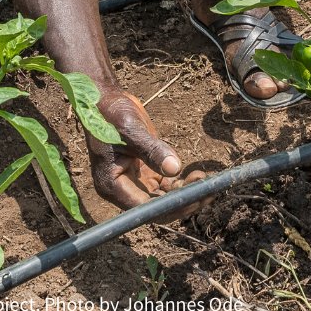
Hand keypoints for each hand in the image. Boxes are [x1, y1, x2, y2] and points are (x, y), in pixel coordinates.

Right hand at [88, 88, 207, 214]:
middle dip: (182, 201)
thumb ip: (152, 150)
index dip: (171, 207)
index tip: (194, 197)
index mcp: (112, 186)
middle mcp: (122, 190)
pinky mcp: (143, 173)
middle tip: (207, 189)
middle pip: (156, 207)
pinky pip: (164, 186)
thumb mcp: (131, 130)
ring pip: (163, 198)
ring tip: (205, 180)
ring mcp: (134, 183)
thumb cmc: (110, 114)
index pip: (145, 208)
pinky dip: (180, 184)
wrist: (104, 101)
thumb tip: (175, 169)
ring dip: (184, 193)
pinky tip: (195, 175)